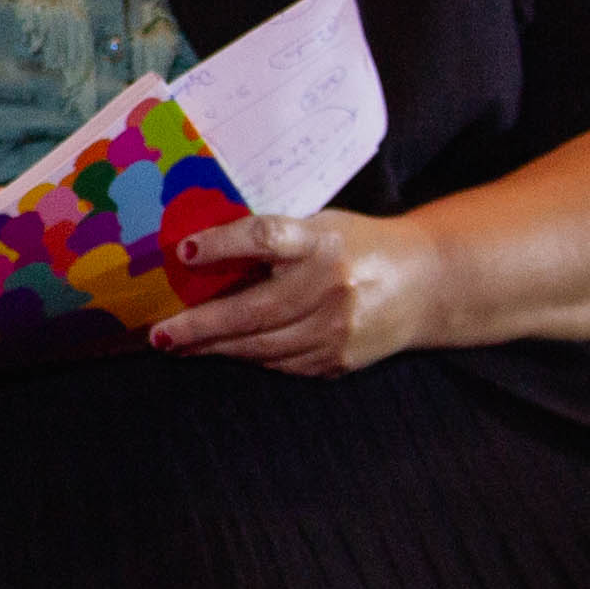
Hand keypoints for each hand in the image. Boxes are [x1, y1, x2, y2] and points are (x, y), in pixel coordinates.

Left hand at [154, 209, 439, 375]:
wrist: (428, 283)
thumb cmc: (360, 246)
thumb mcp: (322, 225)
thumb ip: (274, 238)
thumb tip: (199, 254)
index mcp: (324, 241)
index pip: (266, 238)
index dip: (224, 245)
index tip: (185, 251)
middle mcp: (330, 286)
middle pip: (254, 309)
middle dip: (201, 325)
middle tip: (161, 333)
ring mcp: (335, 329)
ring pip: (261, 346)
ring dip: (214, 347)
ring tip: (177, 344)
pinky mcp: (337, 360)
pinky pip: (280, 363)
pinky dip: (248, 357)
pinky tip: (222, 350)